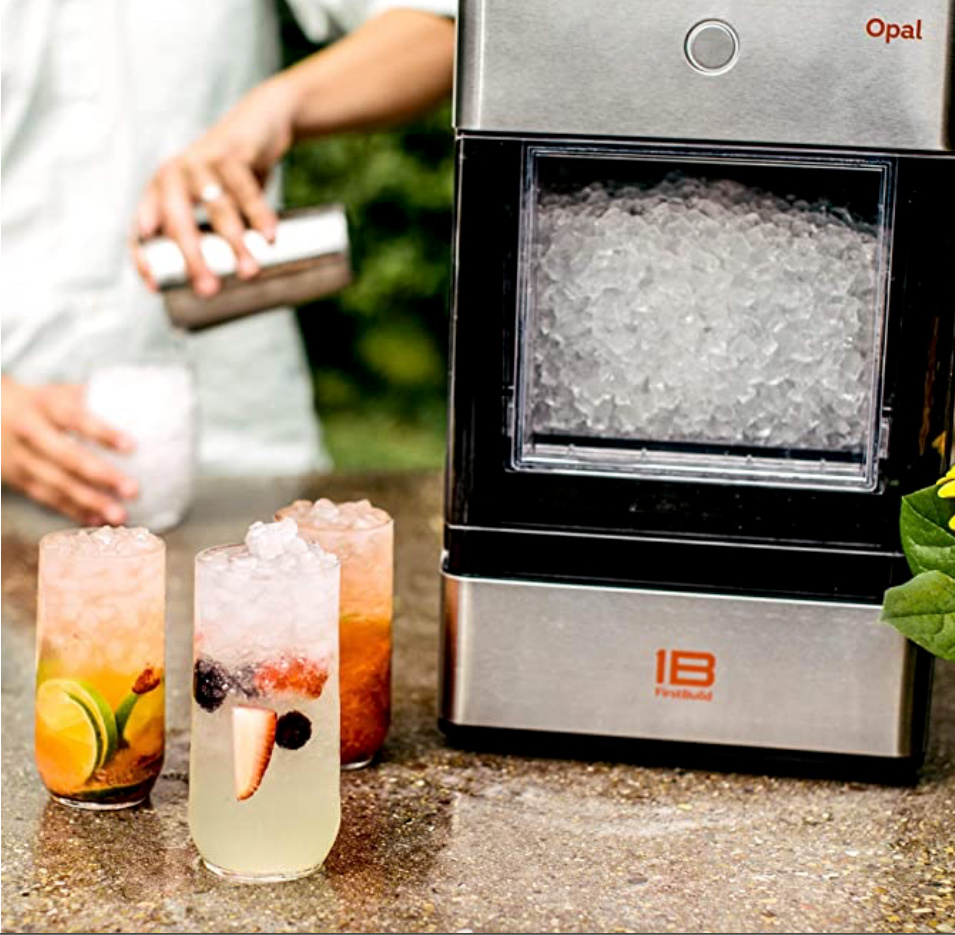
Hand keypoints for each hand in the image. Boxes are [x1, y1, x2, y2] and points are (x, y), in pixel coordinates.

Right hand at [1, 377, 137, 524]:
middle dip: (101, 475)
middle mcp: (29, 432)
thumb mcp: (59, 392)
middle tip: (133, 490)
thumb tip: (144, 405)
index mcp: (44, 404)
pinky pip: (45, 498)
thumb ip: (93, 399)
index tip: (132, 446)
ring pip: (55, 484)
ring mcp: (20, 458)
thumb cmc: (39, 403)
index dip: (103, 432)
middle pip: (67, 456)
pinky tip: (96, 520)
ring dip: (89, 501)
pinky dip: (72, 510)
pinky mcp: (16, 479)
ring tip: (120, 515)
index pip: (76, 418)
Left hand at [132, 76, 296, 295]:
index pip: (142, 230)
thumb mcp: (210, 206)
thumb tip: (218, 293)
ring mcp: (201, 162)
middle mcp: (173, 176)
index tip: (156, 288)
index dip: (144, 259)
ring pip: (217, 207)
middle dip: (194, 259)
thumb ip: (209, 239)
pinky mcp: (231, 154)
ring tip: (250, 272)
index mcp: (159, 194)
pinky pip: (246, 189)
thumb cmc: (230, 181)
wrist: (257, 128)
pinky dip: (259, 215)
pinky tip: (269, 237)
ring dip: (234, 242)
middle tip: (210, 290)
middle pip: (179, 222)